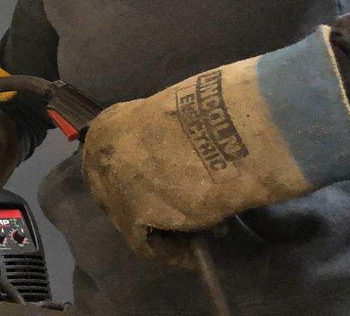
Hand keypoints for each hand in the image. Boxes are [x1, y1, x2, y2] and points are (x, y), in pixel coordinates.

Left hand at [82, 27, 349, 268]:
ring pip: (126, 216)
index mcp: (113, 120)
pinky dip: (169, 246)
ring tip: (196, 214)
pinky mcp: (140, 210)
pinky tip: (200, 232)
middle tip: (179, 200)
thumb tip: (178, 125)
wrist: (248, 117)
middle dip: (139, 198)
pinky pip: (144, 242)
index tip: (156, 179)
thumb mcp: (188, 103)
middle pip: (107, 189)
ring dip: (157, 220)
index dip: (128, 173)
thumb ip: (172, 120)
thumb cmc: (223, 103)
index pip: (101, 158)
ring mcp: (118, 181)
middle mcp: (105, 151)